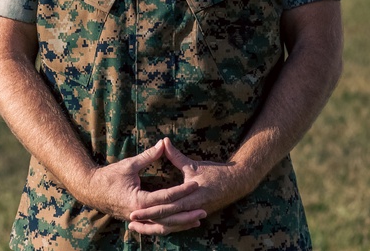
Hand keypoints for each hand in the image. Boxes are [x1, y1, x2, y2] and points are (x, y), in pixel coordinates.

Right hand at [79, 139, 206, 233]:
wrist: (91, 190)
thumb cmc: (108, 176)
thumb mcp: (129, 165)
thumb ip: (148, 156)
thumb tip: (163, 143)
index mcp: (139, 200)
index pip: (166, 197)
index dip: (182, 191)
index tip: (196, 184)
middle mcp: (140, 213)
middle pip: (168, 216)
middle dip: (187, 213)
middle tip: (204, 210)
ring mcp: (138, 219)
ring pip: (164, 226)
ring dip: (181, 224)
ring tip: (197, 220)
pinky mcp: (137, 221)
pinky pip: (156, 227)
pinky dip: (169, 227)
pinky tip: (180, 224)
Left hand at [128, 138, 253, 233]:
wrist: (238, 183)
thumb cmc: (216, 173)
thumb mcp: (193, 164)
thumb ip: (175, 155)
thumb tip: (163, 141)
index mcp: (191, 197)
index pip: (166, 207)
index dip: (149, 210)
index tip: (133, 211)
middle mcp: (192, 209)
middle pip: (166, 219)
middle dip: (148, 221)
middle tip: (131, 221)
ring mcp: (195, 214)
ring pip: (172, 226)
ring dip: (155, 227)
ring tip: (138, 228)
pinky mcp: (196, 215)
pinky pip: (179, 225)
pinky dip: (167, 226)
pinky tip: (155, 226)